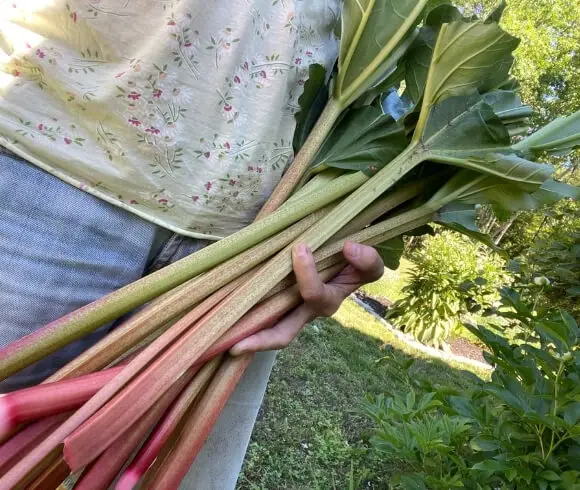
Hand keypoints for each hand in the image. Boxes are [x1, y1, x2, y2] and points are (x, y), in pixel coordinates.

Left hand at [229, 241, 383, 354]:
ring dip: (247, 337)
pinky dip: (243, 320)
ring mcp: (289, 311)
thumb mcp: (366, 264)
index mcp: (327, 301)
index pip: (316, 296)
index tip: (299, 248)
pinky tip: (221, 319)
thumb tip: (348, 248)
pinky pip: (259, 316)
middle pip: (283, 333)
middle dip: (262, 340)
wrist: (344, 260)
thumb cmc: (351, 262)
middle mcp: (305, 313)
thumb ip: (367, 260)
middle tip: (236, 345)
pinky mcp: (275, 304)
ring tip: (222, 341)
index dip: (307, 276)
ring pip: (267, 331)